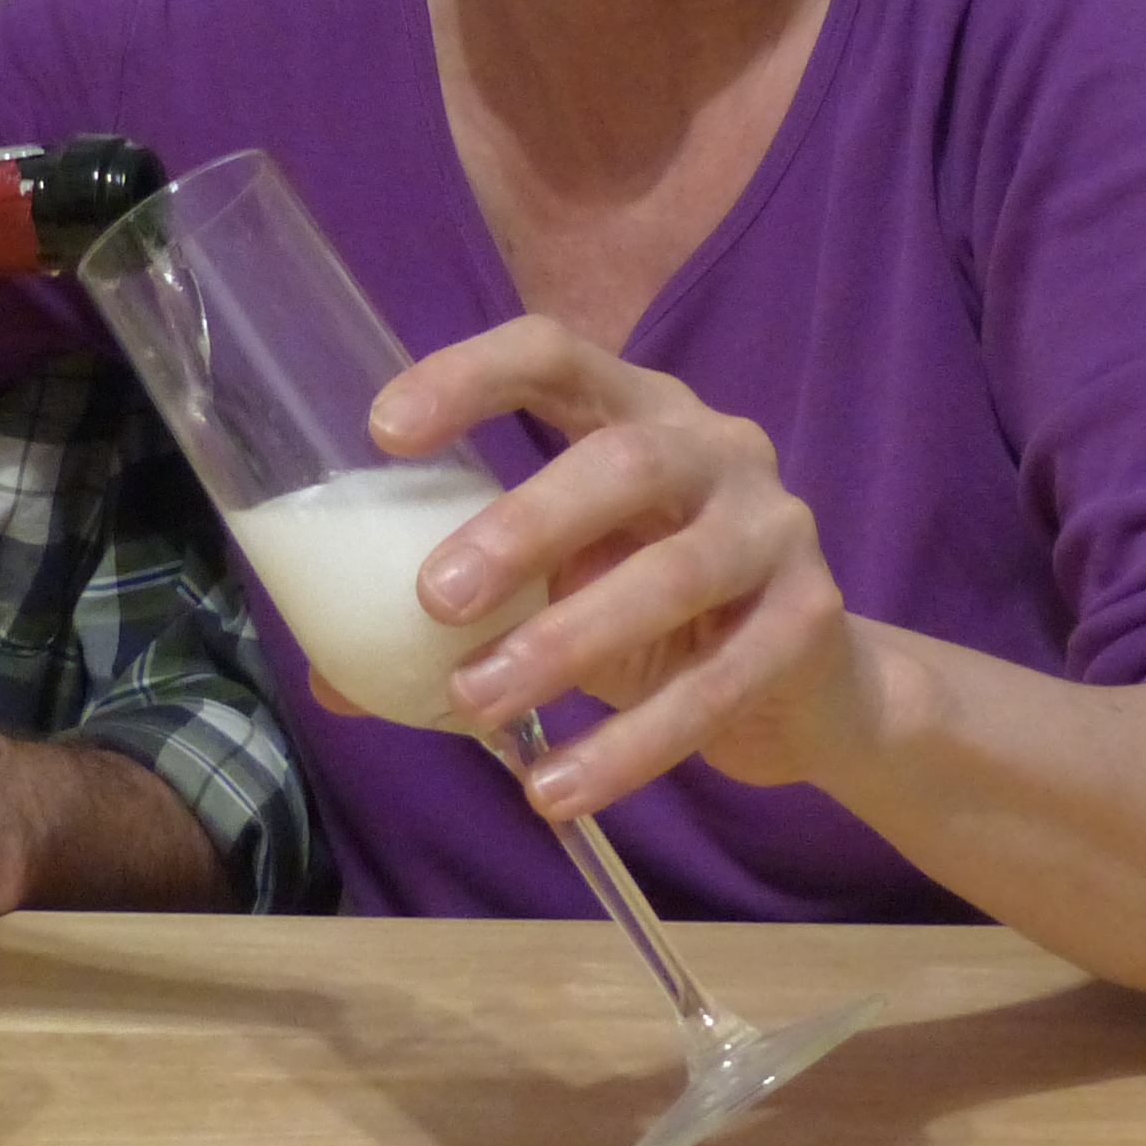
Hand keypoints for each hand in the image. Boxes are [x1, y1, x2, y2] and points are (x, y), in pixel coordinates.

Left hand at [367, 316, 876, 819]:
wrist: (812, 692)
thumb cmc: (657, 620)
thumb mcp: (561, 593)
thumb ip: (465, 618)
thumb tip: (333, 679)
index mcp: (640, 411)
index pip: (556, 355)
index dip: (471, 377)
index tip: (383, 429)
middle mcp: (717, 449)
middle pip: (624, 461)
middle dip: (524, 525)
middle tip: (434, 598)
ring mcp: (775, 529)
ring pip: (674, 574)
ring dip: (566, 643)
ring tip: (478, 705)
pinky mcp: (810, 623)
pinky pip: (716, 687)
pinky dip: (630, 746)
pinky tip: (557, 790)